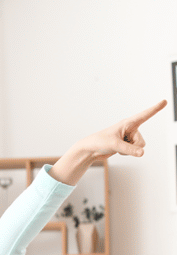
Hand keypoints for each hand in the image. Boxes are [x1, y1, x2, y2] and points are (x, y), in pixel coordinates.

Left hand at [51, 99, 166, 184]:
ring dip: (129, 151)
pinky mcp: (127, 144)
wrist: (90, 150)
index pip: (144, 115)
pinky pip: (134, 151)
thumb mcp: (115, 145)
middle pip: (141, 142)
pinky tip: (117, 150)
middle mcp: (130, 129)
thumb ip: (129, 150)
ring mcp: (129, 137)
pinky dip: (126, 153)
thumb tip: (142, 153)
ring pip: (139, 148)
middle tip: (118, 145)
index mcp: (127, 123)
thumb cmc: (99, 142)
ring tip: (116, 147)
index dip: (155, 109)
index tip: (164, 101)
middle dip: (132, 148)